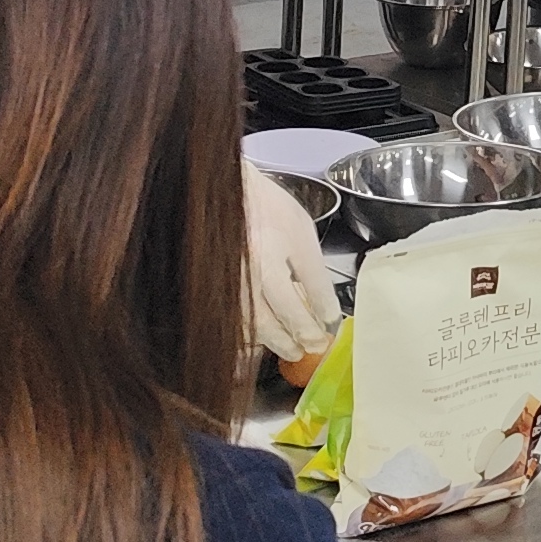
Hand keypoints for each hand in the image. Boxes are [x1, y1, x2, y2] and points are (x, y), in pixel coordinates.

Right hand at [241, 164, 343, 364]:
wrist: (227, 193)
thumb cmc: (268, 209)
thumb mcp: (301, 232)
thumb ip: (313, 272)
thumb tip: (326, 309)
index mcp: (269, 253)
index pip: (300, 296)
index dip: (317, 317)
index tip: (329, 327)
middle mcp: (245, 271)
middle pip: (272, 318)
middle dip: (295, 336)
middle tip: (312, 347)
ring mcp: (224, 281)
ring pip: (250, 324)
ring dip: (274, 340)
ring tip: (291, 348)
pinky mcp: (211, 287)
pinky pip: (233, 319)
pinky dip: (250, 333)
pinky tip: (262, 337)